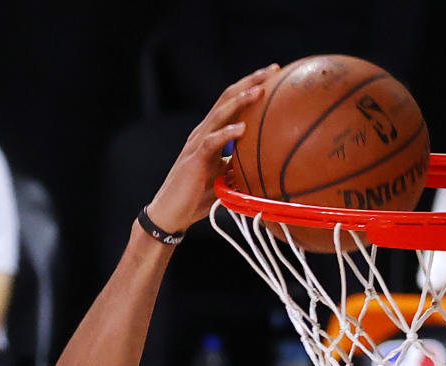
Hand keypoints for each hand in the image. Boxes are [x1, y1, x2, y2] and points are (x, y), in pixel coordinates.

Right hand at [148, 65, 278, 231]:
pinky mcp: (193, 159)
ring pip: (219, 114)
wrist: (170, 214)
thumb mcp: (223, 179)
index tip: (275, 75)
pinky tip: (242, 129)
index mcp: (211, 134)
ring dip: (240, 100)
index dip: (251, 86)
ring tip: (259, 91)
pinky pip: (211, 142)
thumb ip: (239, 167)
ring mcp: (197, 144)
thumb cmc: (195, 198)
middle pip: (227, 98)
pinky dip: (227, 133)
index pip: (232, 102)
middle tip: (273, 70)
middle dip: (250, 82)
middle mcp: (203, 132)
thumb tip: (264, 166)